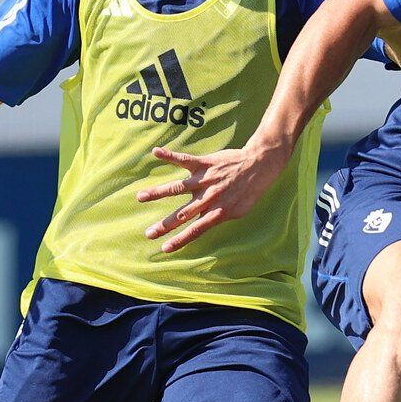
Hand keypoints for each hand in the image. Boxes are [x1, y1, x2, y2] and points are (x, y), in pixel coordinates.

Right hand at [135, 141, 287, 253]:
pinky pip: (184, 159)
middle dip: (164, 225)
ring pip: (177, 188)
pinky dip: (169, 156)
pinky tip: (155, 152)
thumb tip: (201, 225)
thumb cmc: (249, 190)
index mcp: (217, 211)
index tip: (164, 249)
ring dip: (157, 193)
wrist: (260, 165)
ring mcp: (205, 180)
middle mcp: (208, 197)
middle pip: (182, 214)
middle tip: (148, 234)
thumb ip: (218, 217)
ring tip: (140, 197)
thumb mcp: (238, 211)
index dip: (180, 240)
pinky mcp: (204, 164)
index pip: (195, 230)